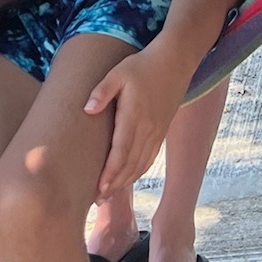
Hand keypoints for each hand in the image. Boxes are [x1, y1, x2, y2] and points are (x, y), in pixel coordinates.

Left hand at [85, 53, 174, 201]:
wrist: (174, 63)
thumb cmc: (142, 66)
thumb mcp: (118, 73)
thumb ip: (102, 91)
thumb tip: (87, 109)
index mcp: (134, 115)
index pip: (121, 151)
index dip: (111, 173)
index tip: (99, 188)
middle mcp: (147, 128)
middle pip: (131, 164)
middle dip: (114, 184)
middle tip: (97, 199)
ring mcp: (156, 132)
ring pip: (141, 164)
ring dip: (125, 181)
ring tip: (108, 194)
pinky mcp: (161, 132)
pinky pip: (149, 158)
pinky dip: (138, 172)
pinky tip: (127, 178)